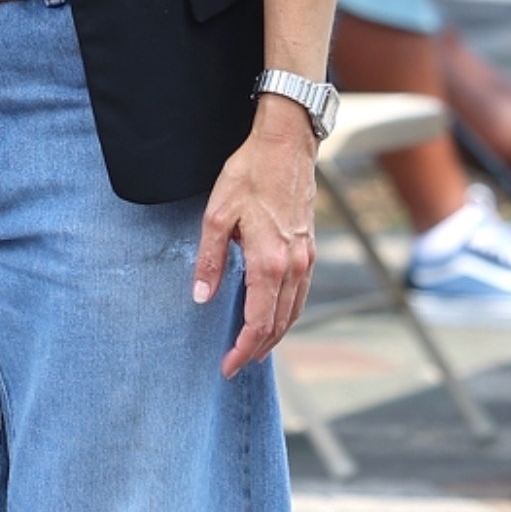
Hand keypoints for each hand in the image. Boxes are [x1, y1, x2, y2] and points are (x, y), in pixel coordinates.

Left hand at [194, 101, 317, 376]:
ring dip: (274, 335)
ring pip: (293, 312)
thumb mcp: (216, 216)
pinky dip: (287, 314)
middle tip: (236, 365)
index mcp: (269, 263)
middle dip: (257, 349)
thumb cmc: (249, 175)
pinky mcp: (309, 249)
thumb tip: (202, 297)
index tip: (227, 366)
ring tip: (254, 350)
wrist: (286, 145)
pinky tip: (274, 317)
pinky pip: (300, 294)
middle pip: (279, 324)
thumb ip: (209, 261)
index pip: (258, 323)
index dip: (242, 349)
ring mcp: (305, 259)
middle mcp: (293, 267)